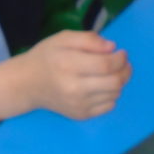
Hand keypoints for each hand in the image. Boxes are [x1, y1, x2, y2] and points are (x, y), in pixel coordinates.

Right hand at [12, 31, 131, 119]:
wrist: (27, 84)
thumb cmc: (47, 57)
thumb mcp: (63, 38)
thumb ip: (88, 39)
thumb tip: (112, 47)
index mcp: (68, 65)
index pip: (106, 64)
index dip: (120, 58)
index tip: (121, 52)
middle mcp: (74, 88)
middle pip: (114, 82)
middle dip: (125, 70)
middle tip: (123, 63)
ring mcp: (78, 104)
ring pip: (115, 94)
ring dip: (120, 82)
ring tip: (112, 72)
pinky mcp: (80, 115)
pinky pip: (109, 106)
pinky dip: (112, 95)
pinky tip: (102, 85)